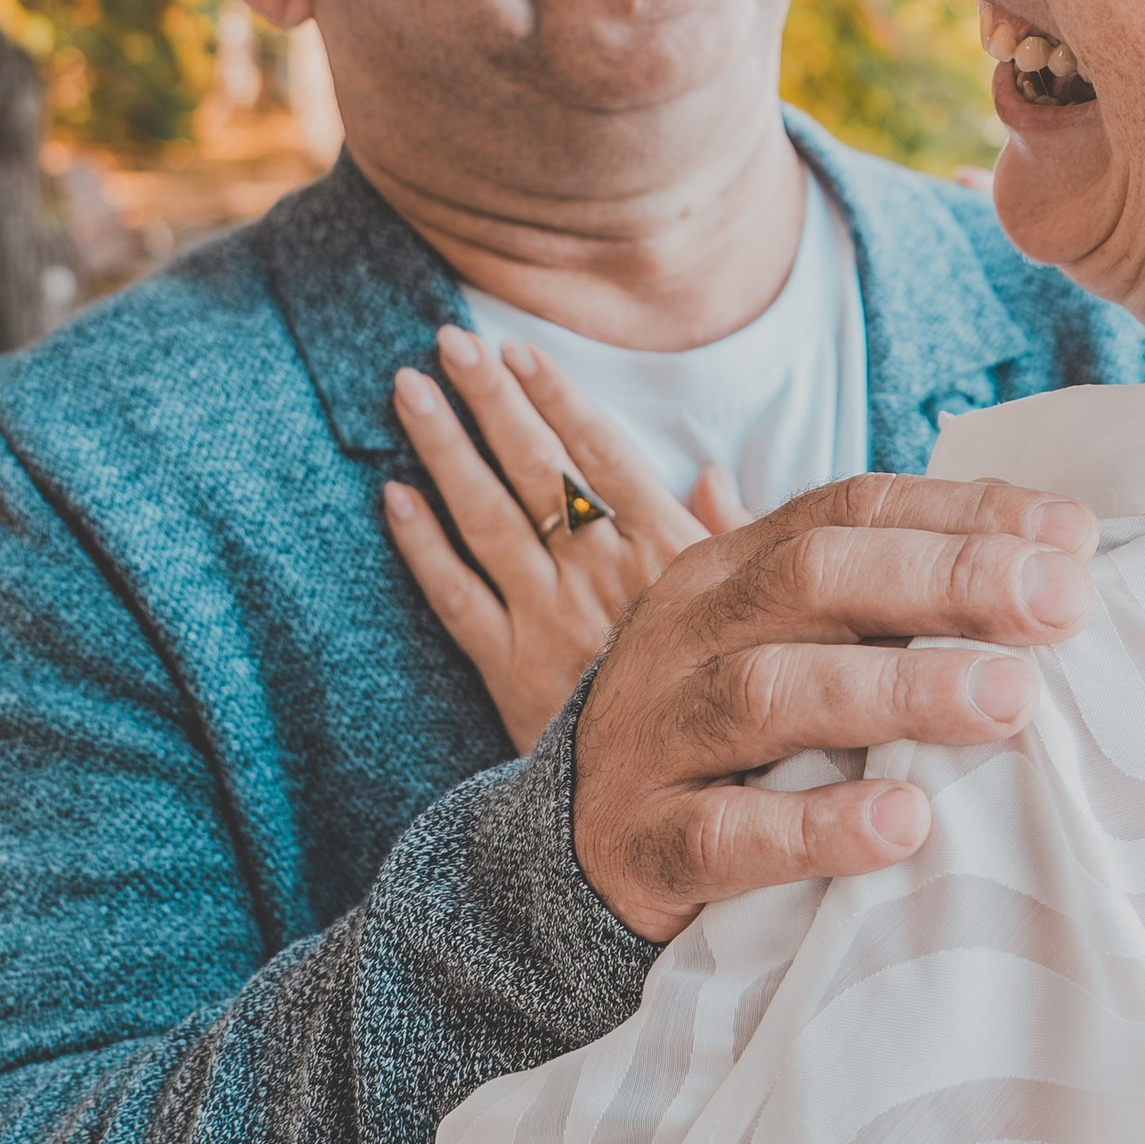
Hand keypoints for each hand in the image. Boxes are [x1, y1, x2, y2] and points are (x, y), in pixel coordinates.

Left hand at [385, 326, 748, 756]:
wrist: (683, 804)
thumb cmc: (724, 699)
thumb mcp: (750, 610)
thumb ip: (729, 538)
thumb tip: (714, 473)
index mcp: (664, 553)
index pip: (601, 455)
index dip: (557, 399)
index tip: (519, 350)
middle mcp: (599, 575)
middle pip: (535, 470)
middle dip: (490, 400)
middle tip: (450, 340)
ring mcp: (548, 619)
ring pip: (487, 518)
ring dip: (446, 448)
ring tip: (411, 388)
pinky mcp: (509, 670)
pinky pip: (456, 596)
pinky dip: (422, 546)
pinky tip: (394, 497)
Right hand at [571, 472, 1098, 941]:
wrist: (576, 851)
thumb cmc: (732, 738)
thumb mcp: (796, 643)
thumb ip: (901, 597)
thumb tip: (1063, 544)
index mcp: (737, 567)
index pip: (852, 510)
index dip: (963, 514)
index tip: (1073, 538)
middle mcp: (693, 631)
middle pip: (815, 578)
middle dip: (948, 580)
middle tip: (1061, 605)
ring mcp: (659, 735)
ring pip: (770, 691)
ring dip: (898, 691)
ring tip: (1007, 702)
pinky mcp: (644, 843)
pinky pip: (726, 832)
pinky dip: (816, 829)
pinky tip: (905, 825)